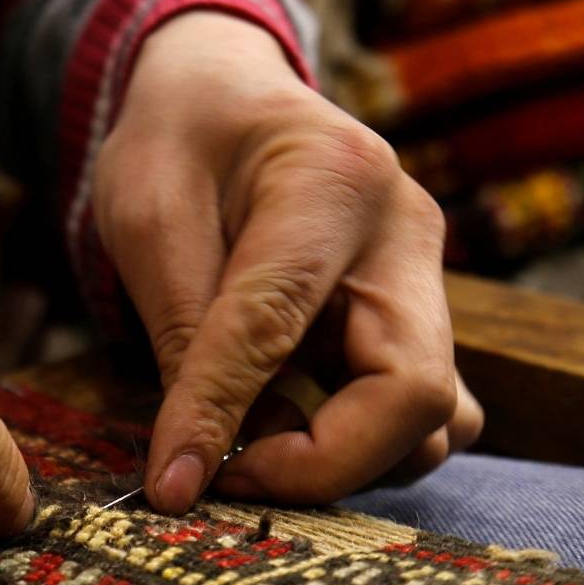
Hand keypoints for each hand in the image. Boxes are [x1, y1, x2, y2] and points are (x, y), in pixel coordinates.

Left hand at [91, 11, 483, 513]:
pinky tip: (285, 431)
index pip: (281, 322)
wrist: (231, 99)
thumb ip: (179, 335)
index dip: (221, 413)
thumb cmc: (183, 144)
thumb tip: (186, 471)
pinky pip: (420, 416)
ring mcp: (426, 282)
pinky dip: (358, 447)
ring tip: (250, 450)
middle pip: (413, 392)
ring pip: (434, 421)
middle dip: (319, 463)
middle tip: (225, 477)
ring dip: (344, 461)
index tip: (174, 485)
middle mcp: (406, 234)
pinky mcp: (419, 323)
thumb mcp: (149, 217)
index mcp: (331, 180)